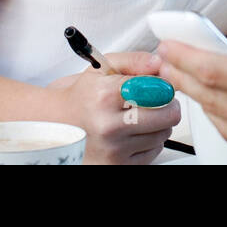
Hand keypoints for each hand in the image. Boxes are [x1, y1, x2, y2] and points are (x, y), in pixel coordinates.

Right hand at [47, 51, 179, 163]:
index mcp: (106, 96)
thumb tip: (158, 63)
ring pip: (163, 134)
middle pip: (166, 116)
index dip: (165, 87)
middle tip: (161, 101)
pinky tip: (135, 132)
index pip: (156, 91)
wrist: (57, 125)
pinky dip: (151, 141)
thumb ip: (134, 61)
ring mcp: (113, 149)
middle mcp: (109, 126)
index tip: (164, 87)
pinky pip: (154, 151)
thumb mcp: (103, 68)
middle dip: (169, 105)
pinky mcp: (117, 166)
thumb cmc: (83, 96)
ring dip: (160, 124)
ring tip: (142, 116)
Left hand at [157, 22, 226, 163]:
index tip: (169, 46)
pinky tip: (223, 108)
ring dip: (200, 101)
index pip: (218, 72)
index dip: (186, 58)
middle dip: (183, 78)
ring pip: (224, 123)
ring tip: (187, 81)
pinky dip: (226, 121)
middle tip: (164, 62)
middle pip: (213, 100)